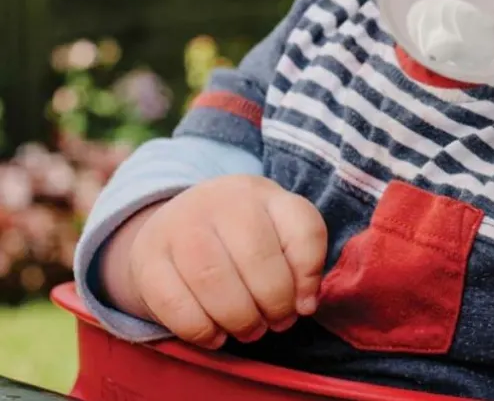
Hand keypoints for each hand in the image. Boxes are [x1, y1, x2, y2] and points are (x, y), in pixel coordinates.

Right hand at [102, 175, 326, 348]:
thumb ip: (301, 260)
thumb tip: (306, 304)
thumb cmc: (240, 235)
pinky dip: (201, 330)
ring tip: (249, 330)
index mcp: (263, 192)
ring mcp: (180, 224)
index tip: (304, 303)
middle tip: (276, 322)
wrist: (175, 222)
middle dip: (274, 303)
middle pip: (258, 256)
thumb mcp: (277, 230)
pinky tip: (216, 336)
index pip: (302, 227)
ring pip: (214, 279)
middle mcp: (222, 200)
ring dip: (239, 318)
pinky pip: (174, 303)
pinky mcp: (148, 258)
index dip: (309, 274)